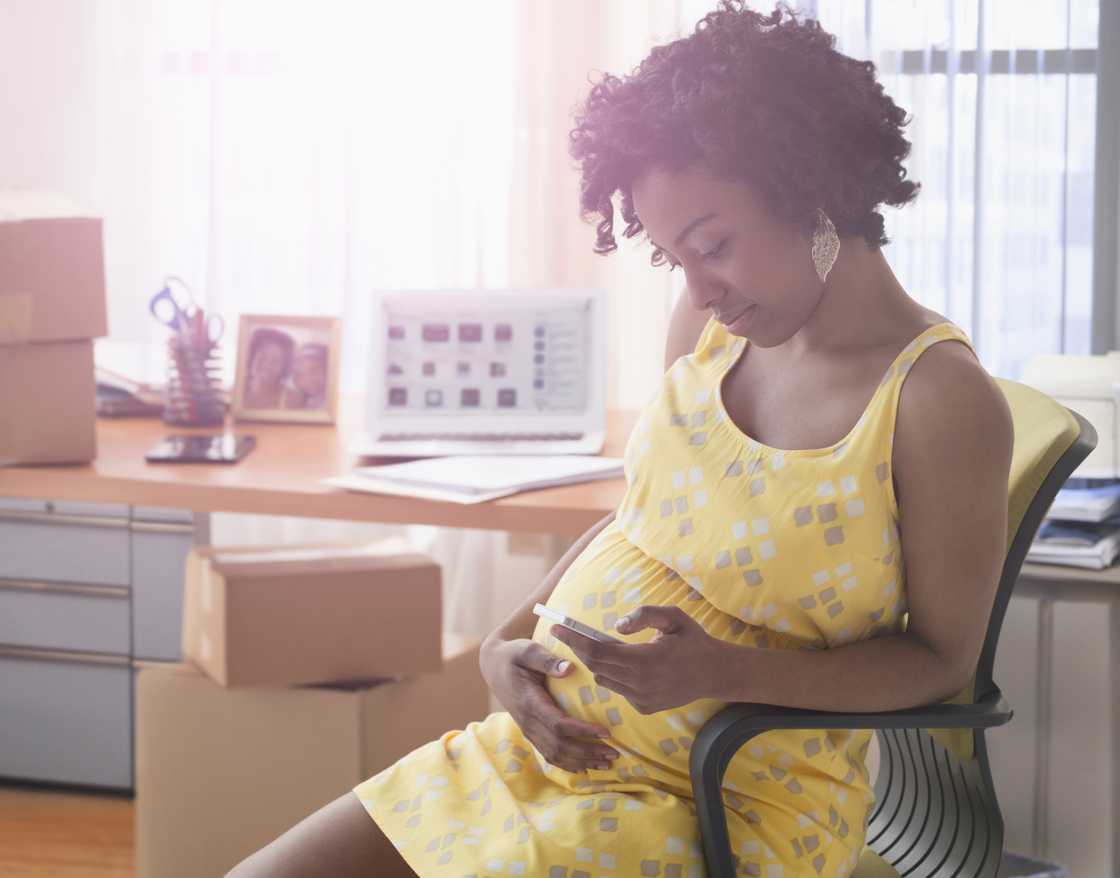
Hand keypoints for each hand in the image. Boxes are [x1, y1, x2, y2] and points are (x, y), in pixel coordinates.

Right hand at [479, 635, 619, 773]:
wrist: (494, 666)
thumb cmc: (514, 655)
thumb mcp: (527, 650)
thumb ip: (547, 660)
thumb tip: (569, 668)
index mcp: (529, 702)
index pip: (558, 725)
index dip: (582, 732)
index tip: (605, 732)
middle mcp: (528, 722)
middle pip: (560, 746)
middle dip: (588, 752)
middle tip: (615, 753)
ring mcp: (528, 730)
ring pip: (556, 755)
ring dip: (582, 762)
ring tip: (607, 763)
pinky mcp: (531, 733)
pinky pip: (549, 755)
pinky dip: (568, 765)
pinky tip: (586, 768)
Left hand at [550, 605, 723, 713]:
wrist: (715, 673)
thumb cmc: (693, 640)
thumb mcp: (674, 617)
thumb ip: (644, 615)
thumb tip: (616, 626)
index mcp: (646, 659)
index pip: (598, 652)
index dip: (575, 639)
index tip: (557, 627)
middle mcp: (641, 683)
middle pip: (596, 666)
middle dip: (579, 649)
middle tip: (569, 633)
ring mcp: (642, 699)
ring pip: (604, 679)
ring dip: (598, 663)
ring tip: (600, 646)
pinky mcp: (644, 708)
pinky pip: (618, 689)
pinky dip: (614, 675)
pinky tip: (626, 664)